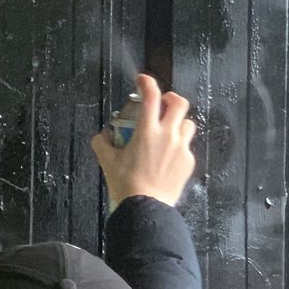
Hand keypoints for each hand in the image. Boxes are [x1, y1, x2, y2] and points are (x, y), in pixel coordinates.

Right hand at [90, 74, 196, 208]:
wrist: (146, 207)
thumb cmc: (127, 185)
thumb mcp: (108, 162)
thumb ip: (102, 144)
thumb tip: (101, 136)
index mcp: (147, 131)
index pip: (151, 96)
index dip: (147, 83)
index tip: (143, 81)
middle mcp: (167, 135)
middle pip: (179, 103)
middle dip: (171, 98)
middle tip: (163, 103)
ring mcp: (180, 148)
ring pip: (188, 124)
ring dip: (179, 122)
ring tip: (168, 131)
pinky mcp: (187, 162)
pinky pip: (186, 147)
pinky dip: (178, 146)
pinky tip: (168, 156)